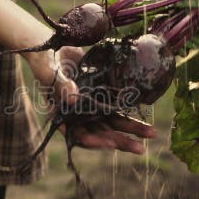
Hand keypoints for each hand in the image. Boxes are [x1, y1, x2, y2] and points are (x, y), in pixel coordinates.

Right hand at [23, 47, 155, 154]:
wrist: (54, 49)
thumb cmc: (46, 64)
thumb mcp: (51, 75)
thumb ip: (62, 87)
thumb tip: (73, 99)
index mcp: (63, 117)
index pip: (79, 135)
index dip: (95, 141)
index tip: (110, 144)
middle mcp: (79, 116)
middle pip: (101, 132)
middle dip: (121, 140)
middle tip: (139, 149)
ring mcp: (91, 107)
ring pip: (113, 122)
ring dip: (131, 129)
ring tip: (151, 135)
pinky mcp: (101, 96)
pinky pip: (117, 107)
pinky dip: (130, 113)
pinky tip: (146, 117)